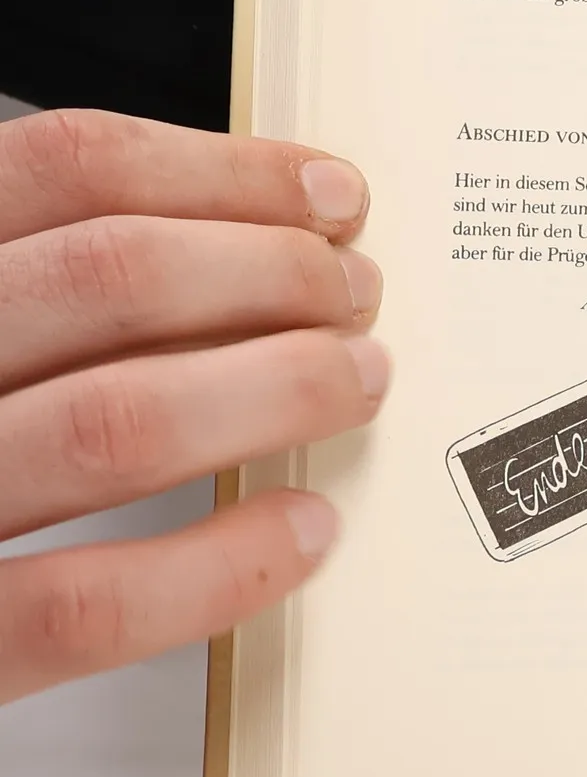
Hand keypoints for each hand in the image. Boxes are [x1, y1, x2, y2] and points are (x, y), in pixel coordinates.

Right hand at [0, 111, 388, 703]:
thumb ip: (38, 291)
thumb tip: (227, 246)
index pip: (59, 171)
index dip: (222, 175)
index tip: (328, 195)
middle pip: (107, 278)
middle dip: (270, 273)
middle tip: (359, 292)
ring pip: (114, 421)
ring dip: (272, 391)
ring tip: (359, 381)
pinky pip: (85, 604)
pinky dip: (217, 564)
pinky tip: (301, 530)